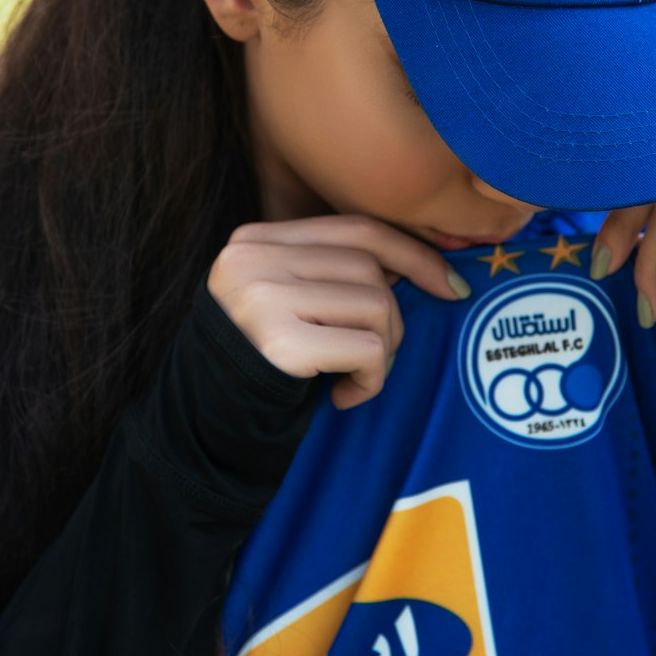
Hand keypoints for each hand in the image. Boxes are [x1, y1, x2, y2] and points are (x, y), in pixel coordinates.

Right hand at [208, 214, 469, 408]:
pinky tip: (342, 396)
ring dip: (382, 353)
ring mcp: (262, 297)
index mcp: (255, 239)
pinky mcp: (279, 343)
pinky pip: (368, 349)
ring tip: (351, 378)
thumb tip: (428, 266)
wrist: (204, 427)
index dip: (412, 254)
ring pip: (376, 306)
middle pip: (369, 269)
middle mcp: (253, 259)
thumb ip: (333, 273)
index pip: (354, 229)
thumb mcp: (288, 301)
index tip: (451, 285)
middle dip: (392, 319)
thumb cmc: (263, 365)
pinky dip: (370, 380)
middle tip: (373, 359)